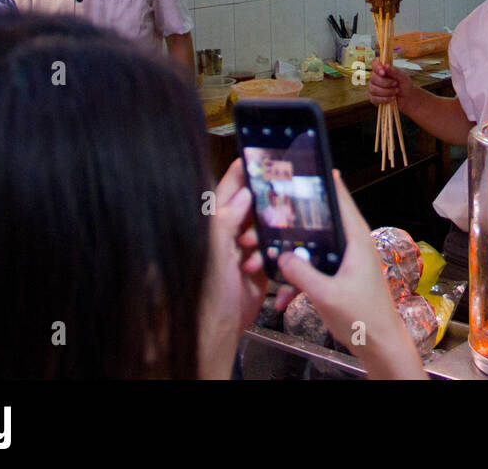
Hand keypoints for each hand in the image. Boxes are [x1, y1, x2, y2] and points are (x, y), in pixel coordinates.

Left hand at [197, 156, 290, 378]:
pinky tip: (277, 256)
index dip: (243, 172)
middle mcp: (229, 235)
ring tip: (269, 237)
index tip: (259, 156)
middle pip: (253, 207)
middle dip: (266, 203)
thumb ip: (226, 222)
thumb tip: (244, 195)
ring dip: (272, 231)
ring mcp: (245, 251)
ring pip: (267, 228)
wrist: (220, 331)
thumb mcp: (214, 253)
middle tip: (280, 196)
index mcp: (214, 226)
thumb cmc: (207, 293)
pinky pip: (275, 251)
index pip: (228, 190)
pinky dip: (278, 251)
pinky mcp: (261, 268)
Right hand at [277, 171, 426, 378]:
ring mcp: (346, 263)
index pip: (341, 201)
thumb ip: (302, 273)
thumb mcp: (326, 294)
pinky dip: (299, 284)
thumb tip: (283, 256)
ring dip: (291, 263)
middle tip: (266, 226)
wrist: (379, 345)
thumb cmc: (363, 317)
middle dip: (292, 231)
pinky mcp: (340, 279)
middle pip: (320, 226)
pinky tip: (285, 300)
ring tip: (265, 268)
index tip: (311, 166)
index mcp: (356, 240)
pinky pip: (315, 273)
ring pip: (313, 252)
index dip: (326, 183)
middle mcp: (352, 246)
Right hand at [368, 58, 414, 111]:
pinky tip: (392, 98)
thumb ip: (395, 71)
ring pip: (373, 89)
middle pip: (373, 77)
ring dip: (387, 91)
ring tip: (396, 91)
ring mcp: (373, 88)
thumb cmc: (405, 85)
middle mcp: (375, 77)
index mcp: (382, 69)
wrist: (407, 99)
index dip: (377, 67)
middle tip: (396, 84)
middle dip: (385, 82)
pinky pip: (374, 98)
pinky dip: (384, 99)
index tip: (383, 73)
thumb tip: (386, 66)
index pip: (374, 63)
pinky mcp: (373, 98)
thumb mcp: (404, 78)